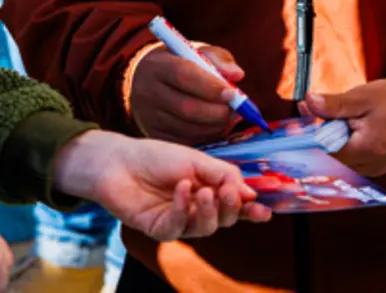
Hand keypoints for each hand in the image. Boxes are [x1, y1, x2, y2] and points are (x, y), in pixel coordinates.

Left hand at [52, 130, 271, 240]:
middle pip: (225, 219)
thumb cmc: (157, 156)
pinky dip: (182, 209)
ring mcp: (179, 220)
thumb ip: (223, 174)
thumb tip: (250, 191)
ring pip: (206, 228)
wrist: (119, 160)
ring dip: (208, 210)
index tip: (265, 209)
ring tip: (202, 190)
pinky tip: (180, 190)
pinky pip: (178, 228)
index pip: (236, 205)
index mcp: (210, 189)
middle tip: (228, 192)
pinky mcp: (159, 229)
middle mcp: (197, 208)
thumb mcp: (196, 159)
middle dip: (231, 207)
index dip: (252, 209)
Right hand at [129, 45, 243, 144]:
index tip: (232, 93)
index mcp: (158, 65)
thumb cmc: (177, 63)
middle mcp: (148, 92)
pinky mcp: (155, 134)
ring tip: (229, 117)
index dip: (211, 87)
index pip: (184, 76)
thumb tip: (237, 75)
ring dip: (215, 126)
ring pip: (187, 129)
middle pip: (186, 107)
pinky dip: (206, 136)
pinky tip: (216, 126)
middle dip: (217, 112)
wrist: (143, 80)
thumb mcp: (195, 52)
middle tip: (235, 109)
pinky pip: (185, 141)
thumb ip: (218, 60)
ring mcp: (149, 117)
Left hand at [300, 79, 385, 176]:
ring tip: (321, 119)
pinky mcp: (376, 165)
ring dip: (328, 141)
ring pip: (340, 159)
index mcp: (365, 150)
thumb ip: (334, 104)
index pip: (325, 154)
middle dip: (316, 138)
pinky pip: (351, 159)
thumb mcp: (363, 97)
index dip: (308, 139)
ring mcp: (373, 168)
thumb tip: (308, 102)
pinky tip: (336, 129)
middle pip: (330, 158)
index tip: (297, 125)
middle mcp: (369, 165)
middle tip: (305, 116)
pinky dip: (341, 145)